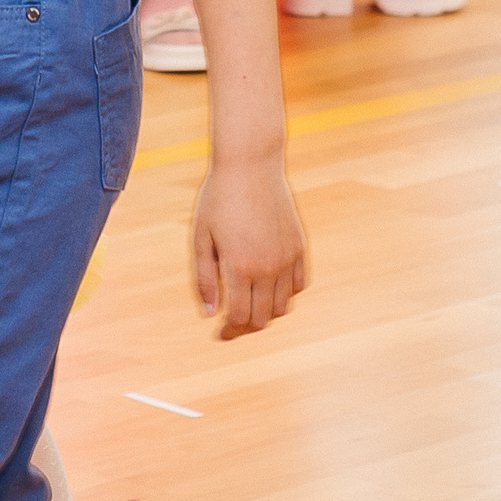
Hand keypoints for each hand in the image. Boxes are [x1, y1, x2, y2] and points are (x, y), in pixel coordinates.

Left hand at [191, 156, 308, 339]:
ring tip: (248, 308)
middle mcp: (269, 267)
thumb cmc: (218, 199)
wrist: (250, 166)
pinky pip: (298, 285)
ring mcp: (288, 258)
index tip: (218, 334)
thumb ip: (205, 278)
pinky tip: (268, 289)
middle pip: (263, 318)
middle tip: (230, 327)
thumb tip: (208, 314)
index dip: (229, 332)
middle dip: (245, 328)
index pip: (240, 317)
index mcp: (240, 267)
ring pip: (283, 305)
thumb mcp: (200, 237)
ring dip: (266, 314)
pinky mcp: (299, 247)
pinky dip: (285, 295)